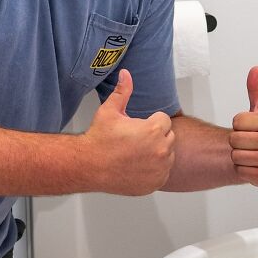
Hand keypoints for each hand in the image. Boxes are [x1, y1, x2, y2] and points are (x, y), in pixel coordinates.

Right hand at [83, 69, 175, 194]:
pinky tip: (137, 167)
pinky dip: (154, 171)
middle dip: (155, 137)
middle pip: (168, 137)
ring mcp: (159, 169)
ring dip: (157, 153)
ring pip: (167, 156)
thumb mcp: (110, 111)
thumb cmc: (99, 139)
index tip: (137, 128)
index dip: (150, 122)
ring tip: (135, 154)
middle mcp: (161, 150)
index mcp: (153, 130)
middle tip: (135, 141)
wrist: (88, 166)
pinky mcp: (155, 183)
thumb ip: (122, 91)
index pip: (164, 120)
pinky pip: (163, 173)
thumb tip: (126, 74)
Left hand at [229, 66, 257, 186]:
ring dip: (239, 155)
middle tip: (248, 140)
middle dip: (237, 140)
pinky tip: (252, 163)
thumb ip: (256, 89)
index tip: (248, 126)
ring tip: (250, 151)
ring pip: (236, 156)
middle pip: (235, 139)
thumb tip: (256, 69)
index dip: (239, 123)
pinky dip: (243, 169)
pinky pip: (240, 171)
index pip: (237, 121)